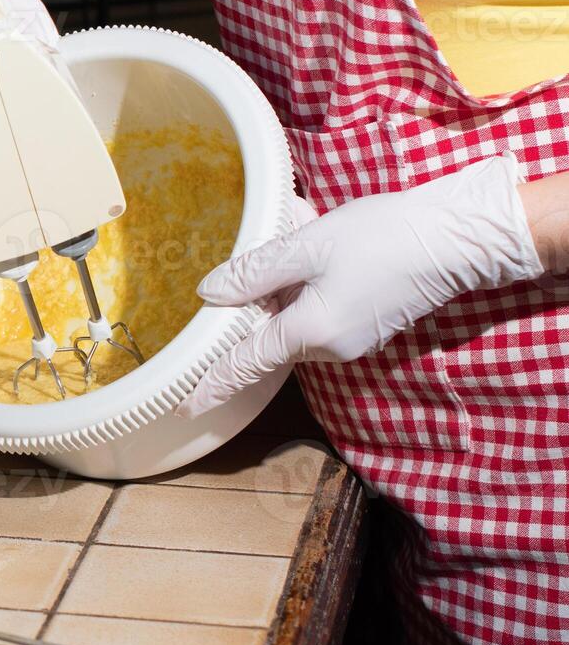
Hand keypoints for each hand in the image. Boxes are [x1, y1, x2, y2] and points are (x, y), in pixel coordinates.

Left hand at [177, 156, 543, 418]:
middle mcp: (331, 347)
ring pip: (297, 321)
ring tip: (300, 243)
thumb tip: (210, 293)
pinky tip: (318, 251)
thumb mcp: (305, 247)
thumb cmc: (383, 237)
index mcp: (311, 333)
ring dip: (285, 289)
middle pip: (271, 335)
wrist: (457, 238)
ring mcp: (353, 339)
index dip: (214, 384)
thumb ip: (253, 273)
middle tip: (256, 264)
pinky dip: (308, 288)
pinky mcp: (368, 325)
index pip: (247, 363)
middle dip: (257, 306)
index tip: (188, 406)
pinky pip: (320, 313)